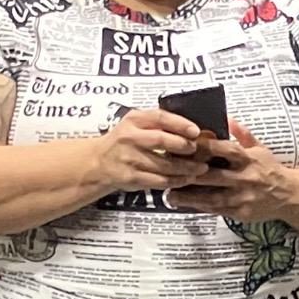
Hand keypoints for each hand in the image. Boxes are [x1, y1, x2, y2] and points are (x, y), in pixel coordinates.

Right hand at [89, 106, 213, 193]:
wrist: (98, 162)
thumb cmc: (123, 142)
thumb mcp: (135, 125)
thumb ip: (157, 124)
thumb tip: (190, 129)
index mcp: (133, 120)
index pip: (158, 117)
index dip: (179, 124)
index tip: (195, 131)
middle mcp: (129, 138)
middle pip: (161, 140)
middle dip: (183, 146)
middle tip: (197, 150)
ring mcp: (130, 159)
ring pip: (163, 164)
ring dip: (185, 168)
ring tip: (200, 168)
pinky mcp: (132, 177)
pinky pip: (159, 181)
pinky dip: (176, 181)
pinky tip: (187, 179)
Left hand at [165, 120, 298, 221]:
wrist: (289, 195)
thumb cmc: (270, 169)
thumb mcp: (260, 148)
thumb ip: (242, 134)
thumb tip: (227, 118)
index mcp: (248, 158)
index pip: (224, 150)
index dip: (203, 147)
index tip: (184, 144)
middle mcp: (245, 178)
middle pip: (213, 175)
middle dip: (190, 174)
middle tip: (169, 172)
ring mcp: (243, 197)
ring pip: (212, 197)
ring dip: (190, 196)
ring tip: (170, 194)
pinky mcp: (242, 212)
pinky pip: (218, 210)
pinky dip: (201, 207)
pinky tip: (186, 205)